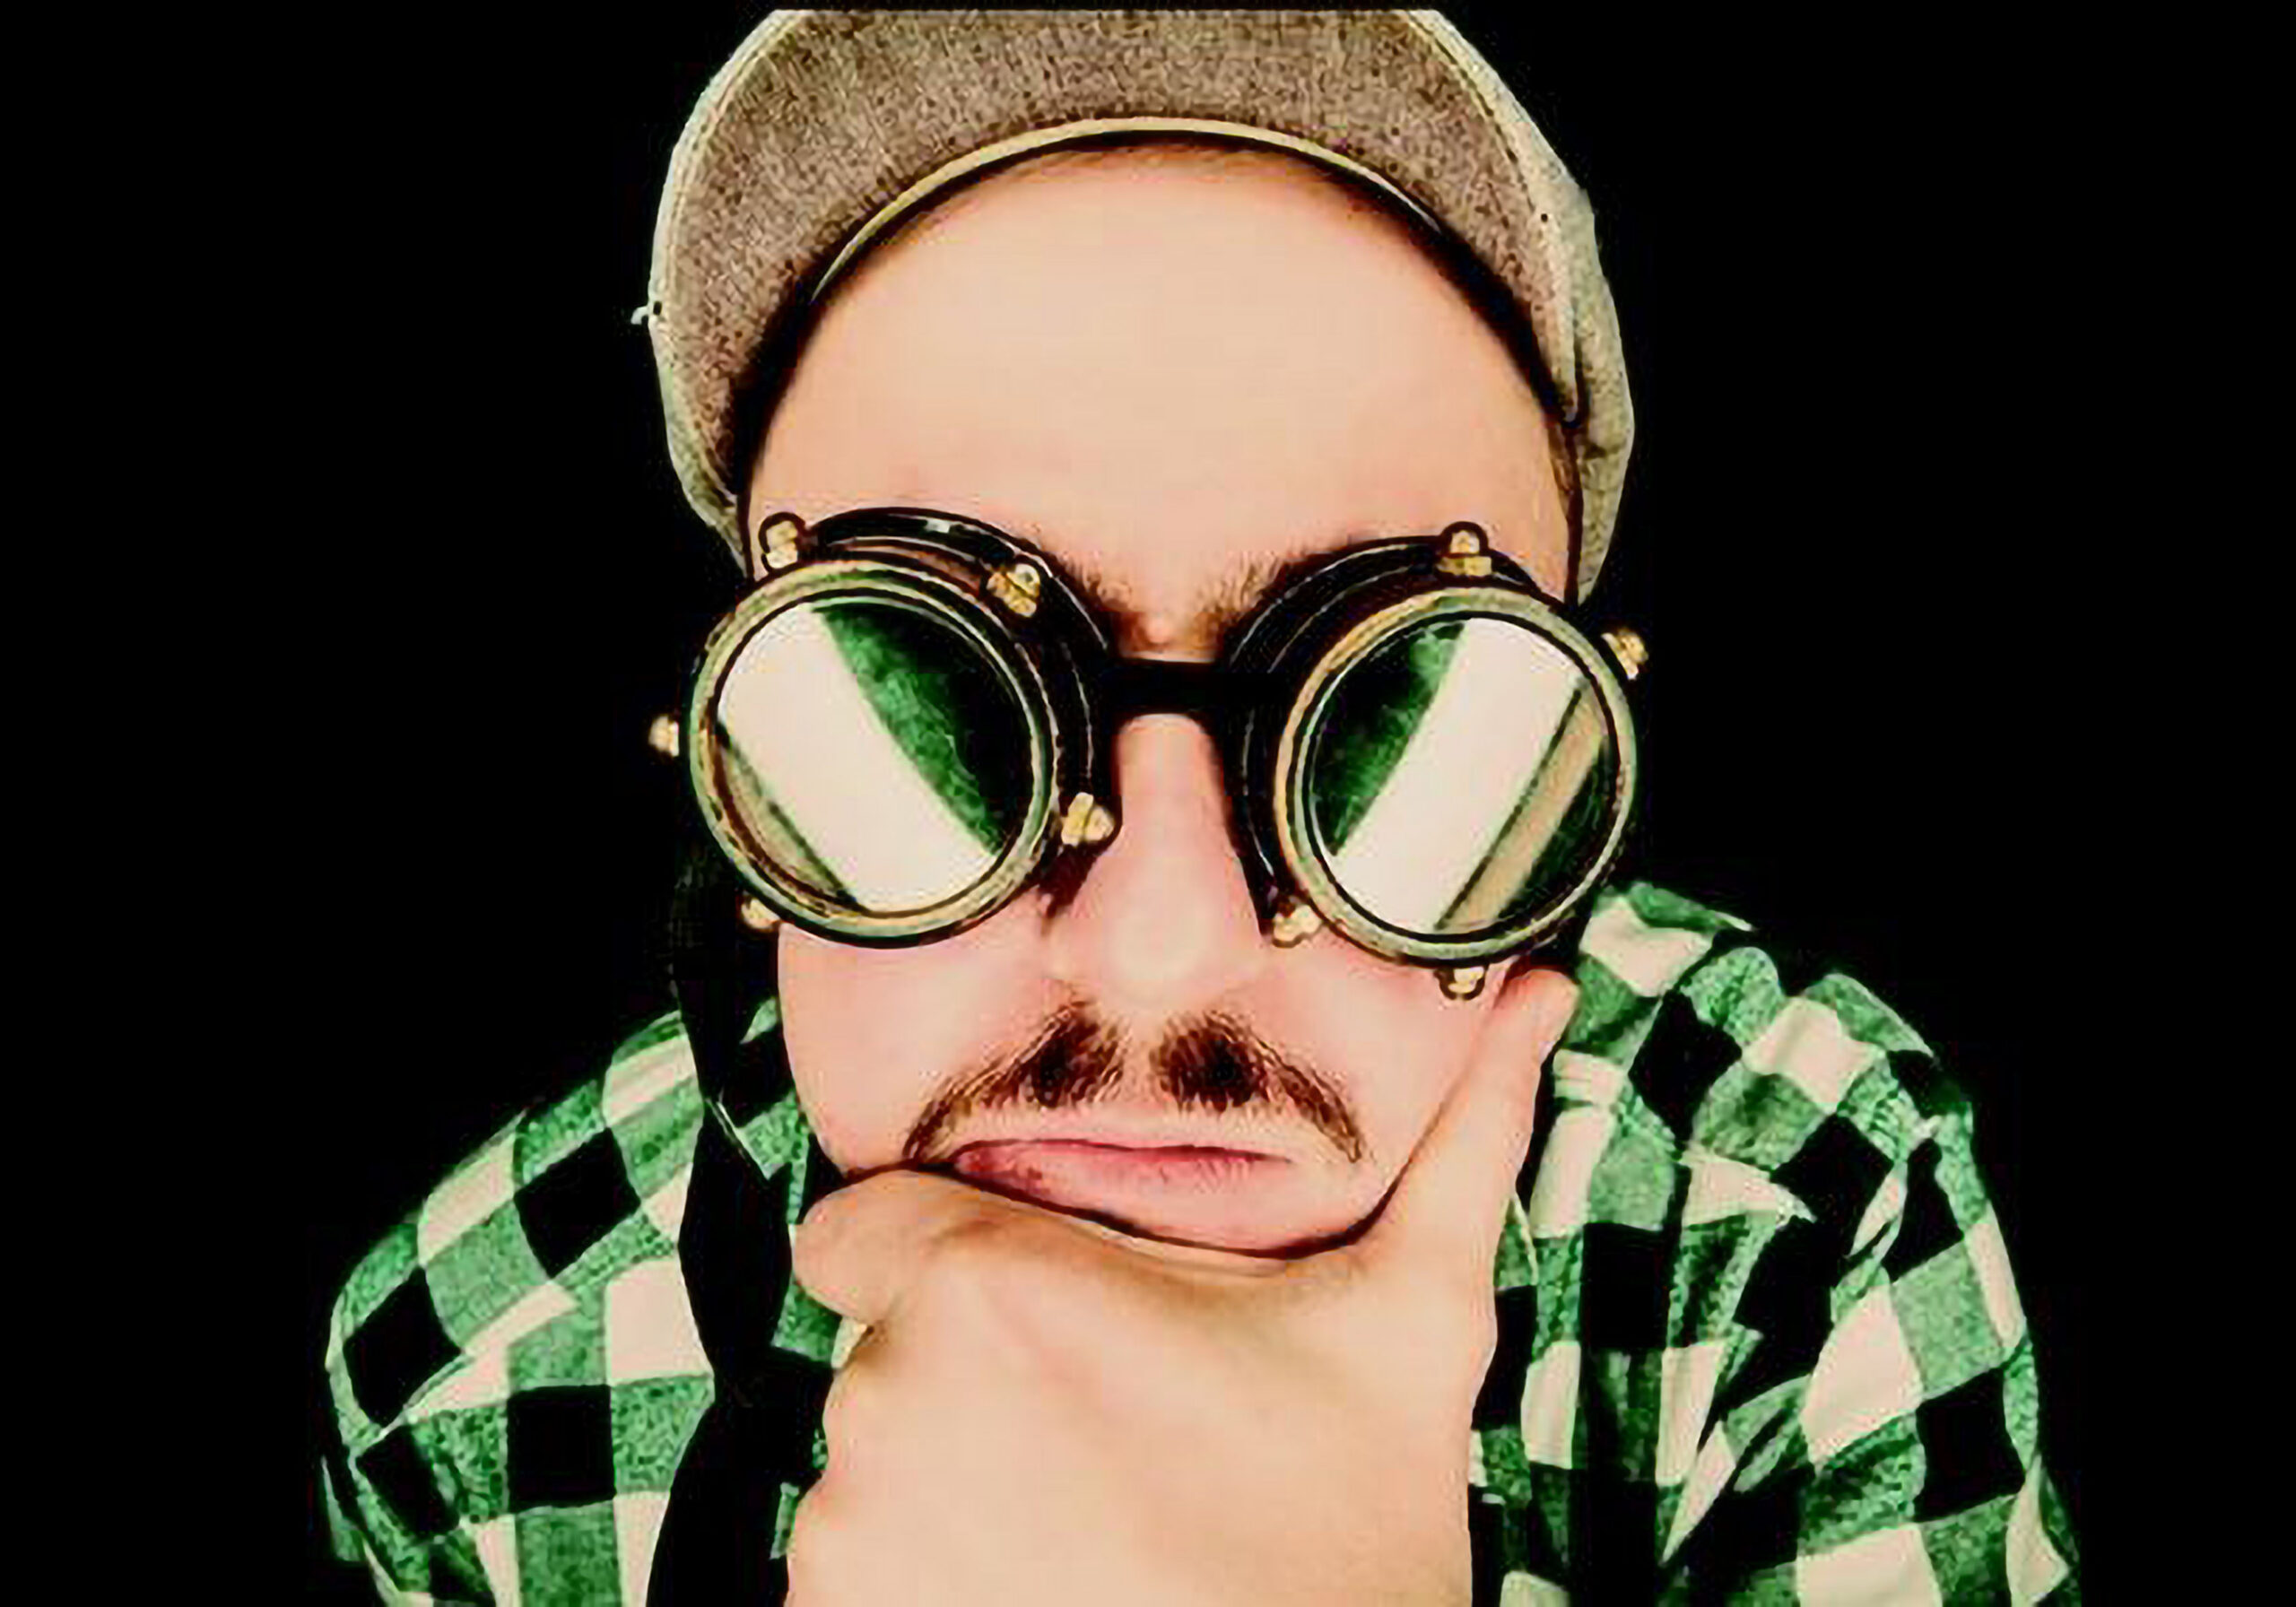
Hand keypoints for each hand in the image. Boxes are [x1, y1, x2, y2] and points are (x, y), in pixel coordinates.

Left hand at [784, 966, 1578, 1606]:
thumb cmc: (1356, 1537)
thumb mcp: (1410, 1321)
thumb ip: (1461, 1139)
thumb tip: (1542, 986)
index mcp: (995, 1287)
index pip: (863, 1224)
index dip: (937, 1251)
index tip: (1032, 1303)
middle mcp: (889, 1397)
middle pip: (886, 1344)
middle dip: (976, 1374)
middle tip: (1105, 1428)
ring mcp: (851, 1533)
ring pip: (870, 1459)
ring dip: (951, 1476)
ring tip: (1088, 1517)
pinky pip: (853, 1564)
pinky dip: (924, 1574)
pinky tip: (1047, 1580)